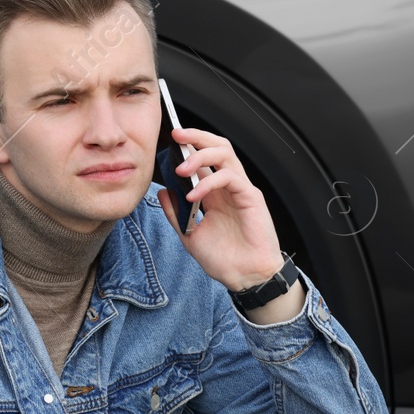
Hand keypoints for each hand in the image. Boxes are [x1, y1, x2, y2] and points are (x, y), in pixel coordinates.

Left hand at [157, 126, 283, 291]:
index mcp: (215, 193)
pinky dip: (208, 182)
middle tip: (177, 137)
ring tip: (181, 169)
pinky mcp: (251, 198)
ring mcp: (241, 190)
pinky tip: (193, 196)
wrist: (244, 277)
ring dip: (200, 156)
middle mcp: (229, 187)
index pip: (204, 159)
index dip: (189, 146)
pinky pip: (230, 178)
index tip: (170, 142)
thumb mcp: (189, 234)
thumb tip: (162, 191)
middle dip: (196, 137)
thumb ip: (175, 213)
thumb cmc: (224, 258)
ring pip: (225, 154)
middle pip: (217, 147)